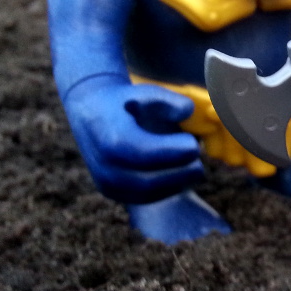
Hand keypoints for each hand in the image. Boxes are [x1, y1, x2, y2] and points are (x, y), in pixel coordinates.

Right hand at [63, 77, 202, 202]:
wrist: (92, 112)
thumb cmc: (127, 101)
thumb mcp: (146, 92)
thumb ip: (169, 100)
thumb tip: (187, 111)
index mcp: (110, 138)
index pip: (143, 153)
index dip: (173, 152)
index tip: (194, 144)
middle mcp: (104, 166)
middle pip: (148, 181)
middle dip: (180, 173)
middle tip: (199, 160)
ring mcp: (105, 182)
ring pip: (149, 194)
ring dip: (177, 182)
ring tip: (193, 164)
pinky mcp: (112, 192)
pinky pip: (144, 198)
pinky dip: (168, 188)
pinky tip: (181, 173)